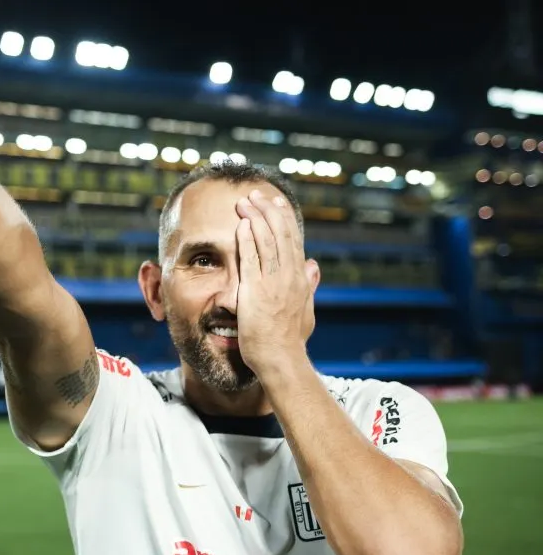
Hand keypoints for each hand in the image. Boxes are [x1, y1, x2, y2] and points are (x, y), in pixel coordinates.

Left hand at [234, 189, 318, 377]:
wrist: (281, 359)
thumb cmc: (290, 341)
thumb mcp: (306, 310)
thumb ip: (309, 286)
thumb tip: (313, 265)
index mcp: (300, 280)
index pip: (293, 242)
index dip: (284, 220)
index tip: (276, 204)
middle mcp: (289, 277)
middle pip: (280, 234)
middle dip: (267, 211)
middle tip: (256, 194)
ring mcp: (273, 283)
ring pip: (266, 241)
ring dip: (254, 218)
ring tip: (245, 202)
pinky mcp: (256, 290)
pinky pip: (251, 258)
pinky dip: (247, 239)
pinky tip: (241, 225)